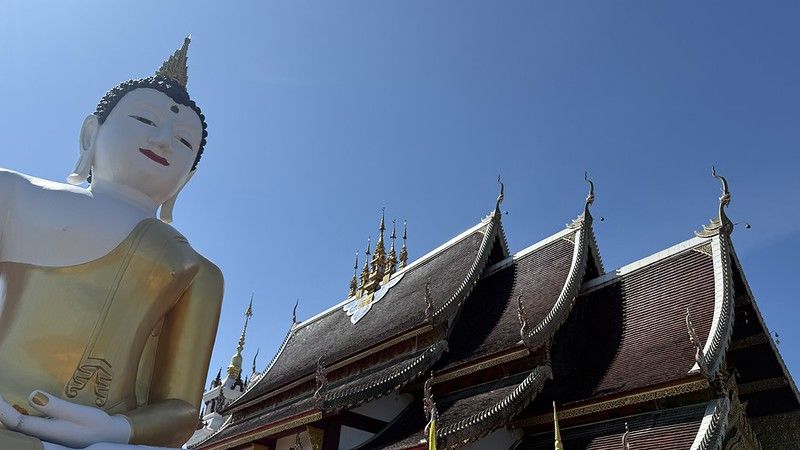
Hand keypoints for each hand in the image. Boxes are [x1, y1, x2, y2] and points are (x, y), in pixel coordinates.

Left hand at [0, 390, 130, 447]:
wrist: (111, 436)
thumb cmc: (97, 424)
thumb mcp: (80, 413)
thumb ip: (55, 406)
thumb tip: (31, 396)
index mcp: (48, 431)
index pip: (17, 421)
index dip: (2, 410)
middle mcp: (43, 435)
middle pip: (14, 425)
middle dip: (2, 412)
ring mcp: (45, 435)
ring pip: (20, 426)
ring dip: (8, 414)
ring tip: (1, 403)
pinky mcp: (49, 432)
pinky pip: (27, 425)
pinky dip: (18, 416)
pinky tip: (15, 408)